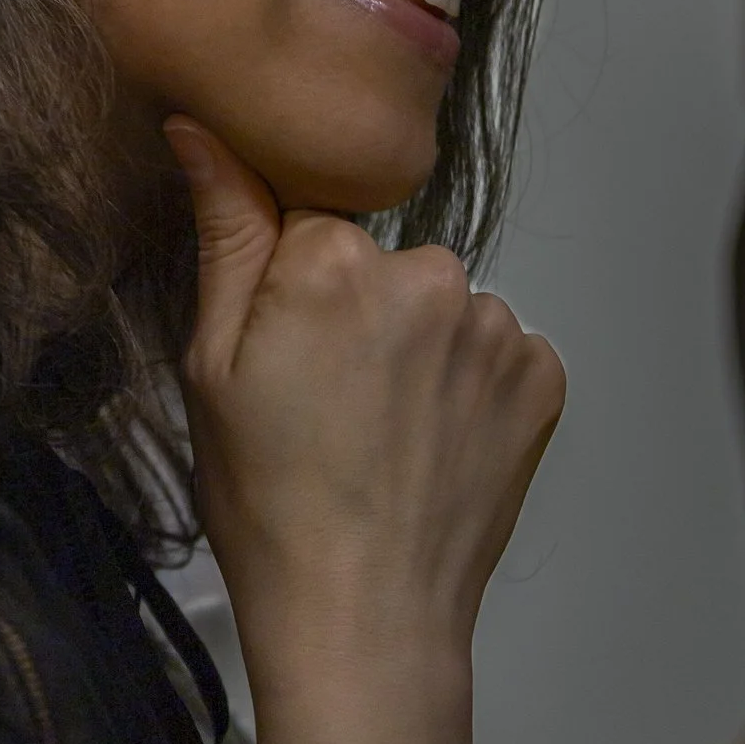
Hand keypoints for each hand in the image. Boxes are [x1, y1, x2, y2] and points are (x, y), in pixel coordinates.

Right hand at [169, 115, 565, 743]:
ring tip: (385, 437)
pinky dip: (470, 384)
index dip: (289, 289)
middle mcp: (430, 271)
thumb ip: (224, 234)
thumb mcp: (212, 368)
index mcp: (335, 259)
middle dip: (358, 312)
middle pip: (382, 261)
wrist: (365, 620)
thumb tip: (201, 124)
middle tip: (330, 406)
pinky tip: (435, 444)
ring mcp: (497, 325)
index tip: (283, 359)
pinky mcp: (543, 374)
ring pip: (440, 306)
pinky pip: (495, 349)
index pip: (307, 223)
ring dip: (419, 348)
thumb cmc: (269, 502)